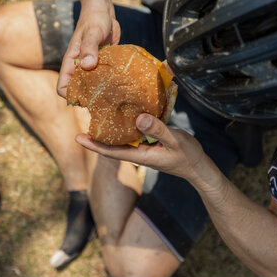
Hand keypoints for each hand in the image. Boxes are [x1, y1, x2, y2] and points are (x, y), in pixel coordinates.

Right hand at [56, 5, 120, 97]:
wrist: (103, 11)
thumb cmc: (94, 20)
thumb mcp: (92, 33)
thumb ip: (89, 48)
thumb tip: (87, 65)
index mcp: (71, 63)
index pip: (63, 87)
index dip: (71, 95)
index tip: (85, 98)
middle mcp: (79, 68)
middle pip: (79, 90)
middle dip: (89, 97)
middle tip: (104, 101)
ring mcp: (92, 67)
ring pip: (92, 86)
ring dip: (101, 92)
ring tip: (114, 96)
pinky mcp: (103, 65)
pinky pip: (104, 78)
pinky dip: (110, 83)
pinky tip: (121, 86)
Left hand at [75, 113, 205, 179]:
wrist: (199, 166)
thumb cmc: (187, 156)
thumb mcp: (174, 141)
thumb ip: (157, 130)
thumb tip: (138, 118)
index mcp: (139, 155)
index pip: (110, 152)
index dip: (93, 145)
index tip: (78, 137)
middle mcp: (138, 151)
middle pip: (112, 143)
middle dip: (97, 133)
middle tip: (83, 116)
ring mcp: (143, 147)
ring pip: (122, 136)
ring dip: (111, 126)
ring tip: (98, 110)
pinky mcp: (150, 141)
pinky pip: (134, 131)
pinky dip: (127, 122)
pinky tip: (125, 110)